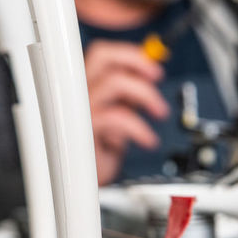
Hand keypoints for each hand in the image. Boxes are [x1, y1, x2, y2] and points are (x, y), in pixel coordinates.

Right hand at [85, 40, 169, 184]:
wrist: (85, 183)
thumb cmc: (98, 151)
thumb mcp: (118, 115)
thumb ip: (127, 95)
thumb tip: (148, 75)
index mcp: (84, 86)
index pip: (102, 54)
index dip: (129, 55)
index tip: (152, 69)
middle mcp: (78, 93)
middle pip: (103, 57)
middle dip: (136, 62)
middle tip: (157, 77)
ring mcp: (80, 110)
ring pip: (114, 82)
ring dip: (146, 94)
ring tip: (159, 112)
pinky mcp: (85, 132)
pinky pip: (118, 117)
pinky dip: (140, 127)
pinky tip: (148, 139)